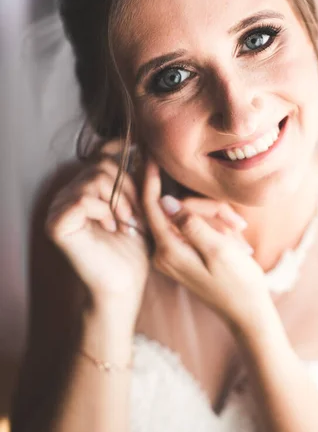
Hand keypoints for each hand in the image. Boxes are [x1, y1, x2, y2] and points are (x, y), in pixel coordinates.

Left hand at [46, 144, 251, 322]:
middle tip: (236, 223)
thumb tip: (166, 200)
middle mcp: (164, 252)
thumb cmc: (238, 282)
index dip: (151, 177)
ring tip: (239, 235)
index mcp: (168, 250)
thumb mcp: (218, 249)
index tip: (150, 153)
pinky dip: (215, 227)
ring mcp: (174, 253)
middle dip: (208, 208)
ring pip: (189, 216)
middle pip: (177, 209)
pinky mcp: (184, 254)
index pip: (151, 206)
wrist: (247, 312)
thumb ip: (191, 223)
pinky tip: (234, 240)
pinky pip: (195, 228)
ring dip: (216, 219)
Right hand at [46, 153, 149, 319]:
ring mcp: (58, 208)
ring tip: (124, 223)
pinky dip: (102, 211)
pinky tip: (109, 228)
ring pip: (93, 179)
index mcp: (84, 189)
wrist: (124, 284)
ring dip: (118, 201)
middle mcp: (67, 195)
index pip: (98, 156)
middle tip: (133, 215)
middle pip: (100, 166)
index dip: (118, 148)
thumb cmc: (132, 250)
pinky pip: (82, 198)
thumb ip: (137, 180)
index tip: (141, 147)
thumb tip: (147, 149)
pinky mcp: (56, 224)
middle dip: (126, 188)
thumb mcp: (138, 207)